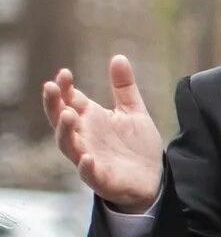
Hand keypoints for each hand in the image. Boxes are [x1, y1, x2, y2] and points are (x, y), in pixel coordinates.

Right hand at [43, 57, 164, 210]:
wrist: (154, 179)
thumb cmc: (137, 146)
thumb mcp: (134, 112)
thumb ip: (124, 88)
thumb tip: (118, 56)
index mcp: (90, 118)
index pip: (69, 99)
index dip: (63, 86)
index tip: (65, 73)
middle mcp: (84, 136)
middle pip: (59, 119)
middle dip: (53, 103)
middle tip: (51, 87)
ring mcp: (89, 157)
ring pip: (67, 144)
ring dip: (65, 130)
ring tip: (69, 114)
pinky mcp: (100, 178)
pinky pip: (88, 173)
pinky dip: (85, 166)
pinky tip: (88, 158)